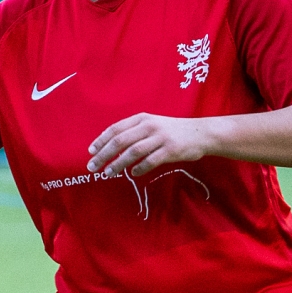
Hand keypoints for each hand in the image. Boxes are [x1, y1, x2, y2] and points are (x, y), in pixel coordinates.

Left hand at [87, 113, 215, 177]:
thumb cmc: (172, 131)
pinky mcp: (170, 150)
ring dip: (117, 164)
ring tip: (108, 173)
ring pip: (132, 152)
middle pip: (120, 141)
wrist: (200, 133)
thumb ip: (133, 132)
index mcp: (142, 119)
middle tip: (92, 166)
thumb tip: (109, 146)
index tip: (91, 151)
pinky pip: (150, 161)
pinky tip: (132, 174)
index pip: (115, 129)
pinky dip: (139, 169)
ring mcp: (160, 138)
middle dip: (103, 155)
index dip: (101, 140)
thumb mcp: (152, 124)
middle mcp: (149, 126)